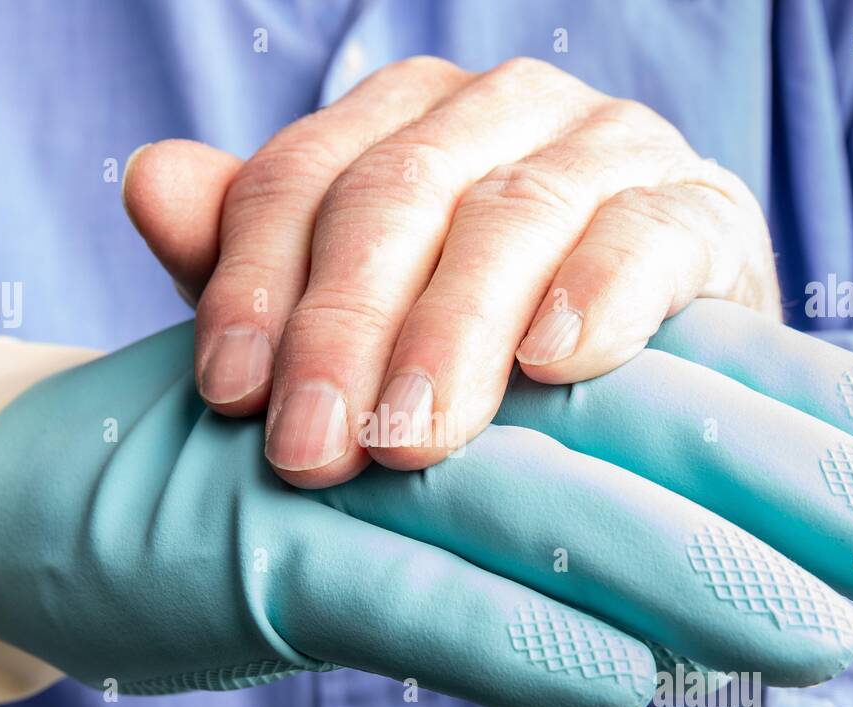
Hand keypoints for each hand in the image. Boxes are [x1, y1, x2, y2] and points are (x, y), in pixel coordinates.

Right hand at [0, 302, 852, 706]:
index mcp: (459, 347)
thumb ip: (513, 508)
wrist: (45, 488)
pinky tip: (628, 680)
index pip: (667, 367)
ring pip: (531, 499)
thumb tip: (652, 628)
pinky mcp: (247, 543)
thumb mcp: (391, 474)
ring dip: (682, 567)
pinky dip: (512, 634)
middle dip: (800, 484)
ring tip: (817, 633)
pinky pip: (401, 589)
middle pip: (632, 421)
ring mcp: (332, 465)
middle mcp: (411, 385)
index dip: (812, 404)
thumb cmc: (247, 479)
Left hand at [123, 57, 779, 487]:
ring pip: (512, 216)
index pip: (302, 179)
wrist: (657, 371)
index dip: (256, 284)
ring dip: (453, 331)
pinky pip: (647, 234)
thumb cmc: (484, 347)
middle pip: (397, 194)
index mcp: (407, 121)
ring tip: (410, 436)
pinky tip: (556, 359)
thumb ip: (256, 254)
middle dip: (344, 327)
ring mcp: (609, 149)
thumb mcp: (356, 311)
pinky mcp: (704, 210)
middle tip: (313, 449)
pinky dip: (600, 290)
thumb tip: (148, 180)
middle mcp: (503, 111)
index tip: (229, 398)